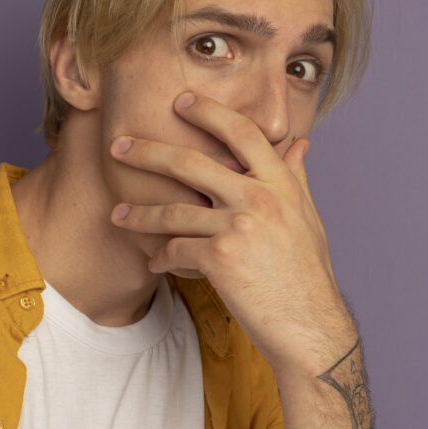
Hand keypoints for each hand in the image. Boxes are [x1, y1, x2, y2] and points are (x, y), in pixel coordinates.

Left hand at [108, 91, 356, 376]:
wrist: (310, 327)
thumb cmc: (309, 276)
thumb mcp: (308, 219)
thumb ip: (297, 178)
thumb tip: (300, 143)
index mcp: (281, 184)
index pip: (242, 132)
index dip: (209, 112)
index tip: (182, 101)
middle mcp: (259, 198)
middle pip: (191, 162)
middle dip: (148, 151)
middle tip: (119, 145)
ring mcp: (239, 226)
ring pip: (173, 211)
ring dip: (139, 214)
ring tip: (117, 216)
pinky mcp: (220, 258)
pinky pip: (176, 249)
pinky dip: (161, 257)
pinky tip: (154, 264)